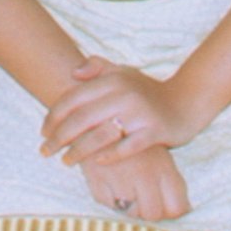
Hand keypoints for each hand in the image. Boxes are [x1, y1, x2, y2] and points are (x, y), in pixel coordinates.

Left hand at [39, 57, 191, 166]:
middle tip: (45, 151)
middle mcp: (124, 95)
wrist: (187, 102)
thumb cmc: (148, 91)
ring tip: (66, 161)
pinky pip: (128, 147)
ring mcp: (140, 114)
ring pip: (100, 135)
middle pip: (82, 118)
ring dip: (79, 151)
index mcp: (113, 80)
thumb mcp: (124, 72)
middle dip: (59, 137)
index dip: (54, 116)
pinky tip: (97, 163)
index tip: (43, 132)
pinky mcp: (155, 131)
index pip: (74, 98)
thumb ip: (98, 67)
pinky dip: (111, 155)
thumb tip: (73, 73)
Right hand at [79, 143, 190, 222]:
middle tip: (143, 200)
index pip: (176, 208)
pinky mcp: (96, 177)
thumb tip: (186, 212)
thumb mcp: (163, 160)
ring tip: (127, 189)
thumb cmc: (138, 144)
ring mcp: (119, 176)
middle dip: (149, 211)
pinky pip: (108, 205)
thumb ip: (174, 186)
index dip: (171, 213)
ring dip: (130, 207)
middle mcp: (143, 173)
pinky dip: (110, 200)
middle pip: (152, 214)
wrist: (105, 118)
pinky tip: (112, 184)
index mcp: (163, 167)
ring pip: (130, 213)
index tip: (164, 207)